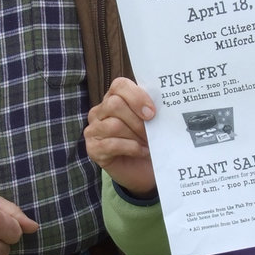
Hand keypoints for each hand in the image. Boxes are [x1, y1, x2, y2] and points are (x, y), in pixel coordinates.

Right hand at [85, 78, 157, 196]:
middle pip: (115, 105)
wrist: (143, 170)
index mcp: (114, 98)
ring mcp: (93, 130)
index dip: (136, 96)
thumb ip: (150, 109)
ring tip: (147, 143)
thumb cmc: (146, 141)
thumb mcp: (151, 122)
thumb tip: (161, 104)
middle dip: (137, 120)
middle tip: (151, 132)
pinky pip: (111, 144)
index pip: (119, 85)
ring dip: (135, 136)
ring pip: (113, 125)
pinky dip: (131, 148)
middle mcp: (99, 111)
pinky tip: (141, 151)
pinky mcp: (92, 148)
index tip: (152, 112)